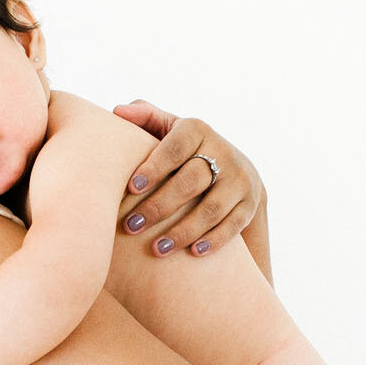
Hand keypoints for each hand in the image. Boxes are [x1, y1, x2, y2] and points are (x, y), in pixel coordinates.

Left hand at [113, 100, 264, 258]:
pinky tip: (192, 252)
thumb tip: (117, 112)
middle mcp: (223, 152)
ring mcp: (240, 179)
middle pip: (191, 181)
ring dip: (183, 230)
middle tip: (131, 225)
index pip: (176, 147)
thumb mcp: (168, 129)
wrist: (234, 168)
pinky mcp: (249, 204)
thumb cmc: (185, 150)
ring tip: (157, 248)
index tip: (132, 187)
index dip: (154, 166)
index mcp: (198, 130)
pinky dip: (213, 240)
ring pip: (212, 208)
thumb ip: (145, 117)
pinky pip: (232, 225)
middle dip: (160, 205)